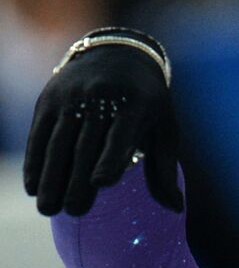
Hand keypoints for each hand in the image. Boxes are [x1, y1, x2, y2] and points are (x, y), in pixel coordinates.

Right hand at [23, 35, 182, 216]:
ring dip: (51, 176)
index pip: (121, 134)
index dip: (110, 158)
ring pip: (59, 141)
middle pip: (86, 144)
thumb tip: (176, 209)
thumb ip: (166, 169)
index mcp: (136, 103)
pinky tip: (32, 187)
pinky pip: (40, 133)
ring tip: (47, 209)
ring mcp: (72, 95)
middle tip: (73, 212)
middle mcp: (101, 96)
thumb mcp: (165, 130)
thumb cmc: (148, 105)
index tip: (100, 183)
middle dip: (77, 180)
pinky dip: (35, 160)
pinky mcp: (50, 98)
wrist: (119, 55)